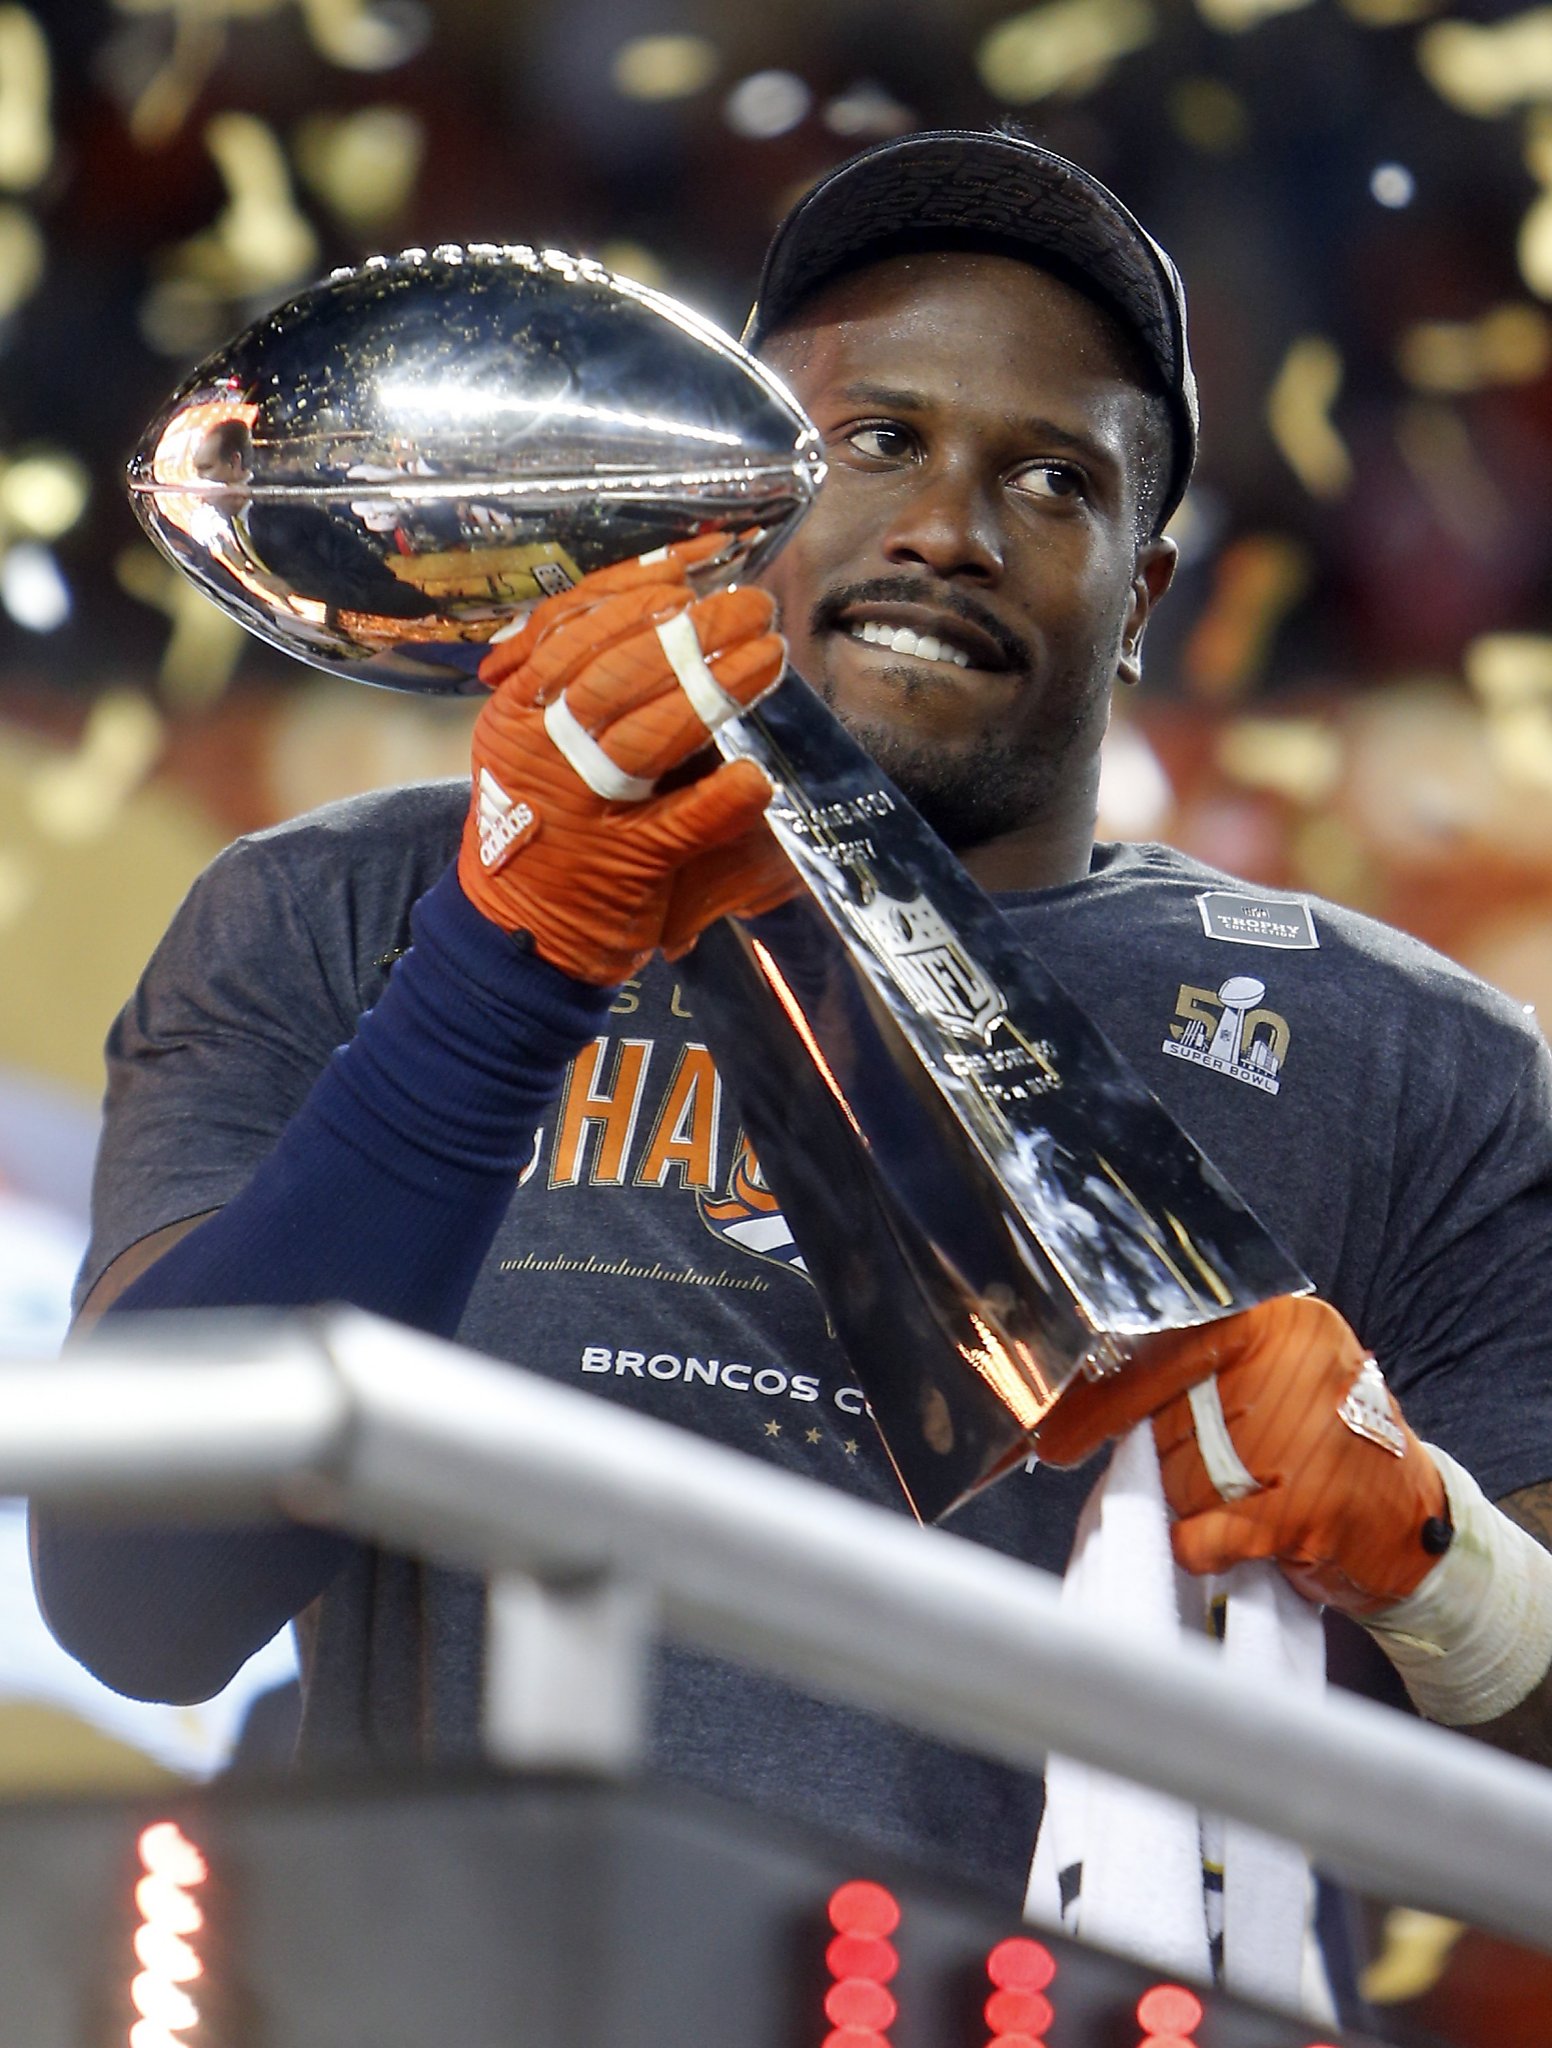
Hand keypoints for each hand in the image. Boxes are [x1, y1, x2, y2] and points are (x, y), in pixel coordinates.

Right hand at [458, 536, 785, 983]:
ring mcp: (581, 811)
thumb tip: (658, 600)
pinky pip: (680, 824)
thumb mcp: (529, 744)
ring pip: (649, 738)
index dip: (637, 592)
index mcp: (514, 713)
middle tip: (754, 606)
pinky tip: (755, 775)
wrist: (515, 937)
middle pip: (617, 674)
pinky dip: (721, 797)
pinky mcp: (624, 867)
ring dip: (718, 692)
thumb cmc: (538, 826)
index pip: (572, 630)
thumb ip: (575, 681)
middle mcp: (538, 754)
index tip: (693, 571)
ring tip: (771, 659)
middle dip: (694, 631)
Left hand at [1034, 1296, 1449, 1614]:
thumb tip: (1092, 1387)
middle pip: (1166, 1419)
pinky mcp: (1296, 1514)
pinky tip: (1228, 1537)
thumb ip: (1202, 1367)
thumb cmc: (1327, 1444)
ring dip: (1192, 1499)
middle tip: (1223, 1466)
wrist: (1413, 1524)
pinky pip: (1199, 1533)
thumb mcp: (1281, 1373)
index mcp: (1283, 1322)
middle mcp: (1294, 1368)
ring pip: (1177, 1477)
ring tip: (1246, 1496)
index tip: (1051, 1425)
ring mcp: (1297, 1441)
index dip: (1108, 1391)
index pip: (1168, 1347)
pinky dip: (1199, 1544)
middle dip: (1170, 1453)